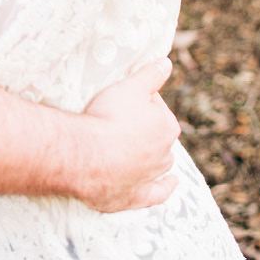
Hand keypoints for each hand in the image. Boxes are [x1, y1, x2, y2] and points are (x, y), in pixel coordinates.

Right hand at [77, 58, 180, 212]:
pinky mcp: (136, 197)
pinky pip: (157, 193)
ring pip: (159, 162)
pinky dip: (164, 188)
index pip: (156, 105)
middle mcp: (164, 153)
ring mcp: (151, 177)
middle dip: (144, 126)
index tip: (123, 97)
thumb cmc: (109, 117)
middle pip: (157, 134)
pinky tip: (171, 184)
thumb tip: (167, 63)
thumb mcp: (130, 86)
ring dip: (151, 154)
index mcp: (167, 126)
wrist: (88, 156)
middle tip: (121, 118)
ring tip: (136, 146)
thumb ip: (151, 75)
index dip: (140, 99)